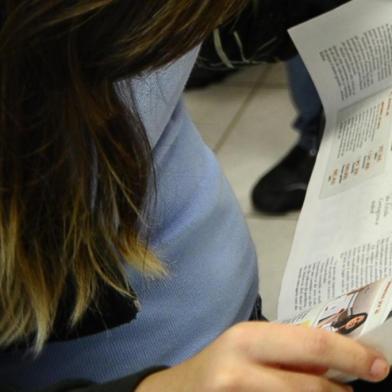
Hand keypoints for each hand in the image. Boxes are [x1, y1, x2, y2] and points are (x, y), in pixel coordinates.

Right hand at [136, 322, 389, 390]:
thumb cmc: (218, 365)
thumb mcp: (249, 347)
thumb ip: (287, 351)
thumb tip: (337, 361)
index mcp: (247, 338)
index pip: (312, 344)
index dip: (351, 355)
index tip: (379, 365)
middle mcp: (241, 368)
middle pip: (312, 385)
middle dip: (343, 391)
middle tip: (357, 388)